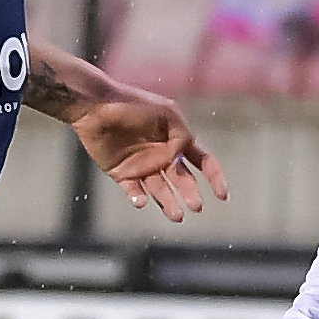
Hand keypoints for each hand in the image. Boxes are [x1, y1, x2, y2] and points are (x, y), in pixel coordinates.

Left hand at [68, 83, 228, 223]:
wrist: (96, 106)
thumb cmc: (131, 104)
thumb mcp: (166, 113)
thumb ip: (181, 135)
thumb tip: (185, 155)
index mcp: (176, 141)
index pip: (202, 161)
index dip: (214, 177)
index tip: (222, 195)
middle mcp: (161, 157)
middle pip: (182, 181)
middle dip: (191, 194)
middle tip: (195, 206)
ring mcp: (142, 167)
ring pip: (160, 191)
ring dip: (169, 203)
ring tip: (176, 215)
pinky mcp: (122, 174)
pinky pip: (133, 192)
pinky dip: (138, 199)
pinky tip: (141, 201)